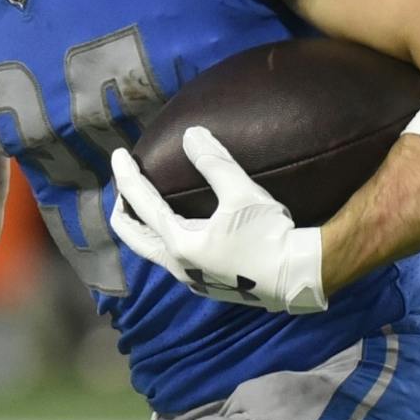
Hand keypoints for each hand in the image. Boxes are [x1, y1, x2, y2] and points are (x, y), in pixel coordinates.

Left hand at [109, 128, 326, 313]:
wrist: (301, 277)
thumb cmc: (271, 235)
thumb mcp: (242, 194)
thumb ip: (214, 163)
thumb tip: (192, 134)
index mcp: (180, 244)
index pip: (141, 203)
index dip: (126, 176)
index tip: (118, 154)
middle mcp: (179, 266)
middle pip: (134, 237)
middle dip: (122, 209)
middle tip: (122, 185)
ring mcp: (193, 279)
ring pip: (153, 250)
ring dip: (143, 226)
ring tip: (144, 205)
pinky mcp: (209, 285)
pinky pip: (174, 259)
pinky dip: (164, 238)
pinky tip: (179, 227)